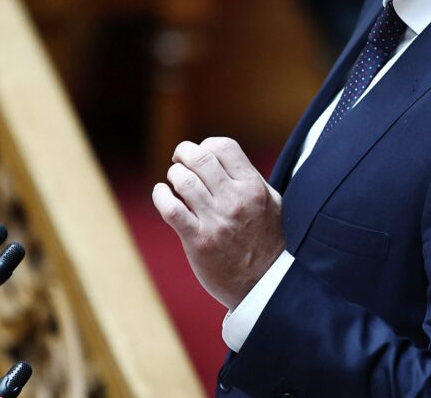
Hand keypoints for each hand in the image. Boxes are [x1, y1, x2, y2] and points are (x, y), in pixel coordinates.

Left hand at [152, 137, 284, 308]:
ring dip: (173, 176)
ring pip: (182, 180)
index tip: (201, 155)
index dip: (206, 145)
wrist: (265, 284)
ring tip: (175, 184)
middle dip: (183, 153)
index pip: (222, 146)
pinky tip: (162, 194)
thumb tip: (222, 156)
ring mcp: (216, 220)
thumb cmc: (266, 240)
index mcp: (253, 186)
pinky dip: (160, 196)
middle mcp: (235, 199)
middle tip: (179, 161)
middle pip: (199, 157)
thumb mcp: (270, 202)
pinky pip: (171, 209)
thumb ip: (249, 177)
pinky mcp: (199, 241)